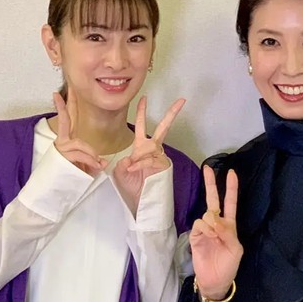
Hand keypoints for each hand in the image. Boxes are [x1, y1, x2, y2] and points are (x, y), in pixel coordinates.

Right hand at [52, 90, 107, 175]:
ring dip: (92, 155)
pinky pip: (81, 154)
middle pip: (65, 119)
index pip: (66, 120)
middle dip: (67, 105)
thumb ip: (93, 161)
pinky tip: (95, 166)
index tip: (58, 93)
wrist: (52, 193)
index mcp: (66, 142)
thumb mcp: (85, 168)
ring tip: (98, 165)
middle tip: (67, 90)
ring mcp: (60, 148)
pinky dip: (91, 161)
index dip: (64, 106)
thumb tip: (103, 162)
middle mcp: (61, 142)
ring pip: (81, 144)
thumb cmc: (69, 180)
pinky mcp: (62, 156)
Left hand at [112, 95, 184, 215]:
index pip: (141, 126)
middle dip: (172, 113)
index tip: (144, 98)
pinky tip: (136, 170)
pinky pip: (150, 159)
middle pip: (163, 128)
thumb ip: (123, 162)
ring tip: (132, 169)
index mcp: (141, 147)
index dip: (141, 112)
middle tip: (182, 100)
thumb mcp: (121, 172)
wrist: (142, 203)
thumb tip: (131, 158)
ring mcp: (160, 157)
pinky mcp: (165, 165)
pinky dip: (141, 164)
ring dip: (139, 159)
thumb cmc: (132, 188)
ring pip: (149, 148)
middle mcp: (152, 150)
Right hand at [189, 165, 243, 300]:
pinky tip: (208, 236)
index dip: (231, 188)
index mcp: (229, 226)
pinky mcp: (195, 236)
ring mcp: (205, 229)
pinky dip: (205, 228)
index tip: (231, 173)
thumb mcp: (236, 249)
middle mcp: (216, 224)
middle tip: (208, 168)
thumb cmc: (228, 266)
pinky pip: (199, 223)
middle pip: (213, 200)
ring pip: (207, 213)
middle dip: (211, 184)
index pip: (230, 203)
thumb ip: (228, 233)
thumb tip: (215, 220)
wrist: (215, 281)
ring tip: (215, 236)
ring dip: (212, 222)